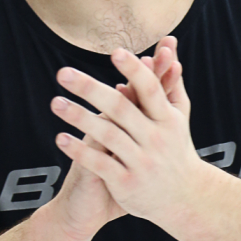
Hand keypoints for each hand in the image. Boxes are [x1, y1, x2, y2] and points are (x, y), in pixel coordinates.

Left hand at [51, 41, 200, 226]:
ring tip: (55, 102)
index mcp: (167, 118)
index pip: (150, 89)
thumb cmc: (176, 146)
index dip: (134, 70)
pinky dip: (80, 151)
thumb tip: (168, 42)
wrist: (185, 198)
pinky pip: (100, 165)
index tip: (115, 52)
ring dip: (79, 117)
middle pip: (121, 108)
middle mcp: (156, 138)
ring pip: (107, 135)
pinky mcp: (127, 183)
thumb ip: (169, 77)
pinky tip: (60, 138)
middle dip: (90, 89)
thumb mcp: (178, 113)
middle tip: (63, 72)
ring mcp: (142, 162)